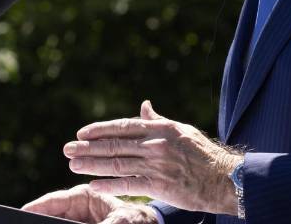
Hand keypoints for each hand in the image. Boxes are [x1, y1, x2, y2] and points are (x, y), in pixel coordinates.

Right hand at [22, 185, 157, 223]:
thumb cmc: (138, 219)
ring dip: (47, 223)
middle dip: (39, 219)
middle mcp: (77, 209)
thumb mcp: (121, 221)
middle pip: (51, 216)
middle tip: (24, 223)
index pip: (54, 200)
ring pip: (56, 222)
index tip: (22, 213)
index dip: (36, 207)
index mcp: (84, 196)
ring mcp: (78, 221)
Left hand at [64, 100, 240, 214]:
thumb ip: (157, 119)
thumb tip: (144, 105)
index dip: (99, 129)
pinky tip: (93, 184)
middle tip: (67, 149)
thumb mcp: (180, 130)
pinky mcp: (159, 185)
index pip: (122, 126)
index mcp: (159, 128)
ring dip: (92, 165)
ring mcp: (156, 165)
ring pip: (117, 163)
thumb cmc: (202, 153)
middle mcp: (155, 144)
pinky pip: (129, 184)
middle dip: (87, 148)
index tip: (81, 133)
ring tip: (73, 164)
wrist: (224, 178)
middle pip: (114, 145)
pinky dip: (109, 184)